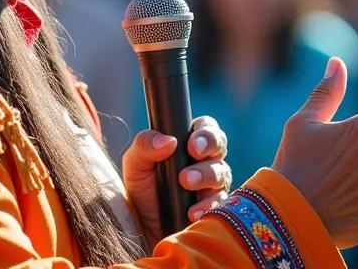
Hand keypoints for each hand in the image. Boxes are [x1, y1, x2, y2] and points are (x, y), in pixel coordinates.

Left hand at [123, 116, 229, 245]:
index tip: (191, 143)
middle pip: (220, 145)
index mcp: (188, 145)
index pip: (206, 127)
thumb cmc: (142, 191)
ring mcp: (213, 185)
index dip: (205, 131)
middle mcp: (206, 162)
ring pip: (222, 172)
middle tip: (194, 153)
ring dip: (206, 175)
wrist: (143, 230)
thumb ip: (145, 146)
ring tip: (186, 182)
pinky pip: (221, 203)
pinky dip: (207, 206)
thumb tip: (168, 141)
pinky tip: (193, 211)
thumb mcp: (135, 165)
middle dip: (210, 145)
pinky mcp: (215, 209)